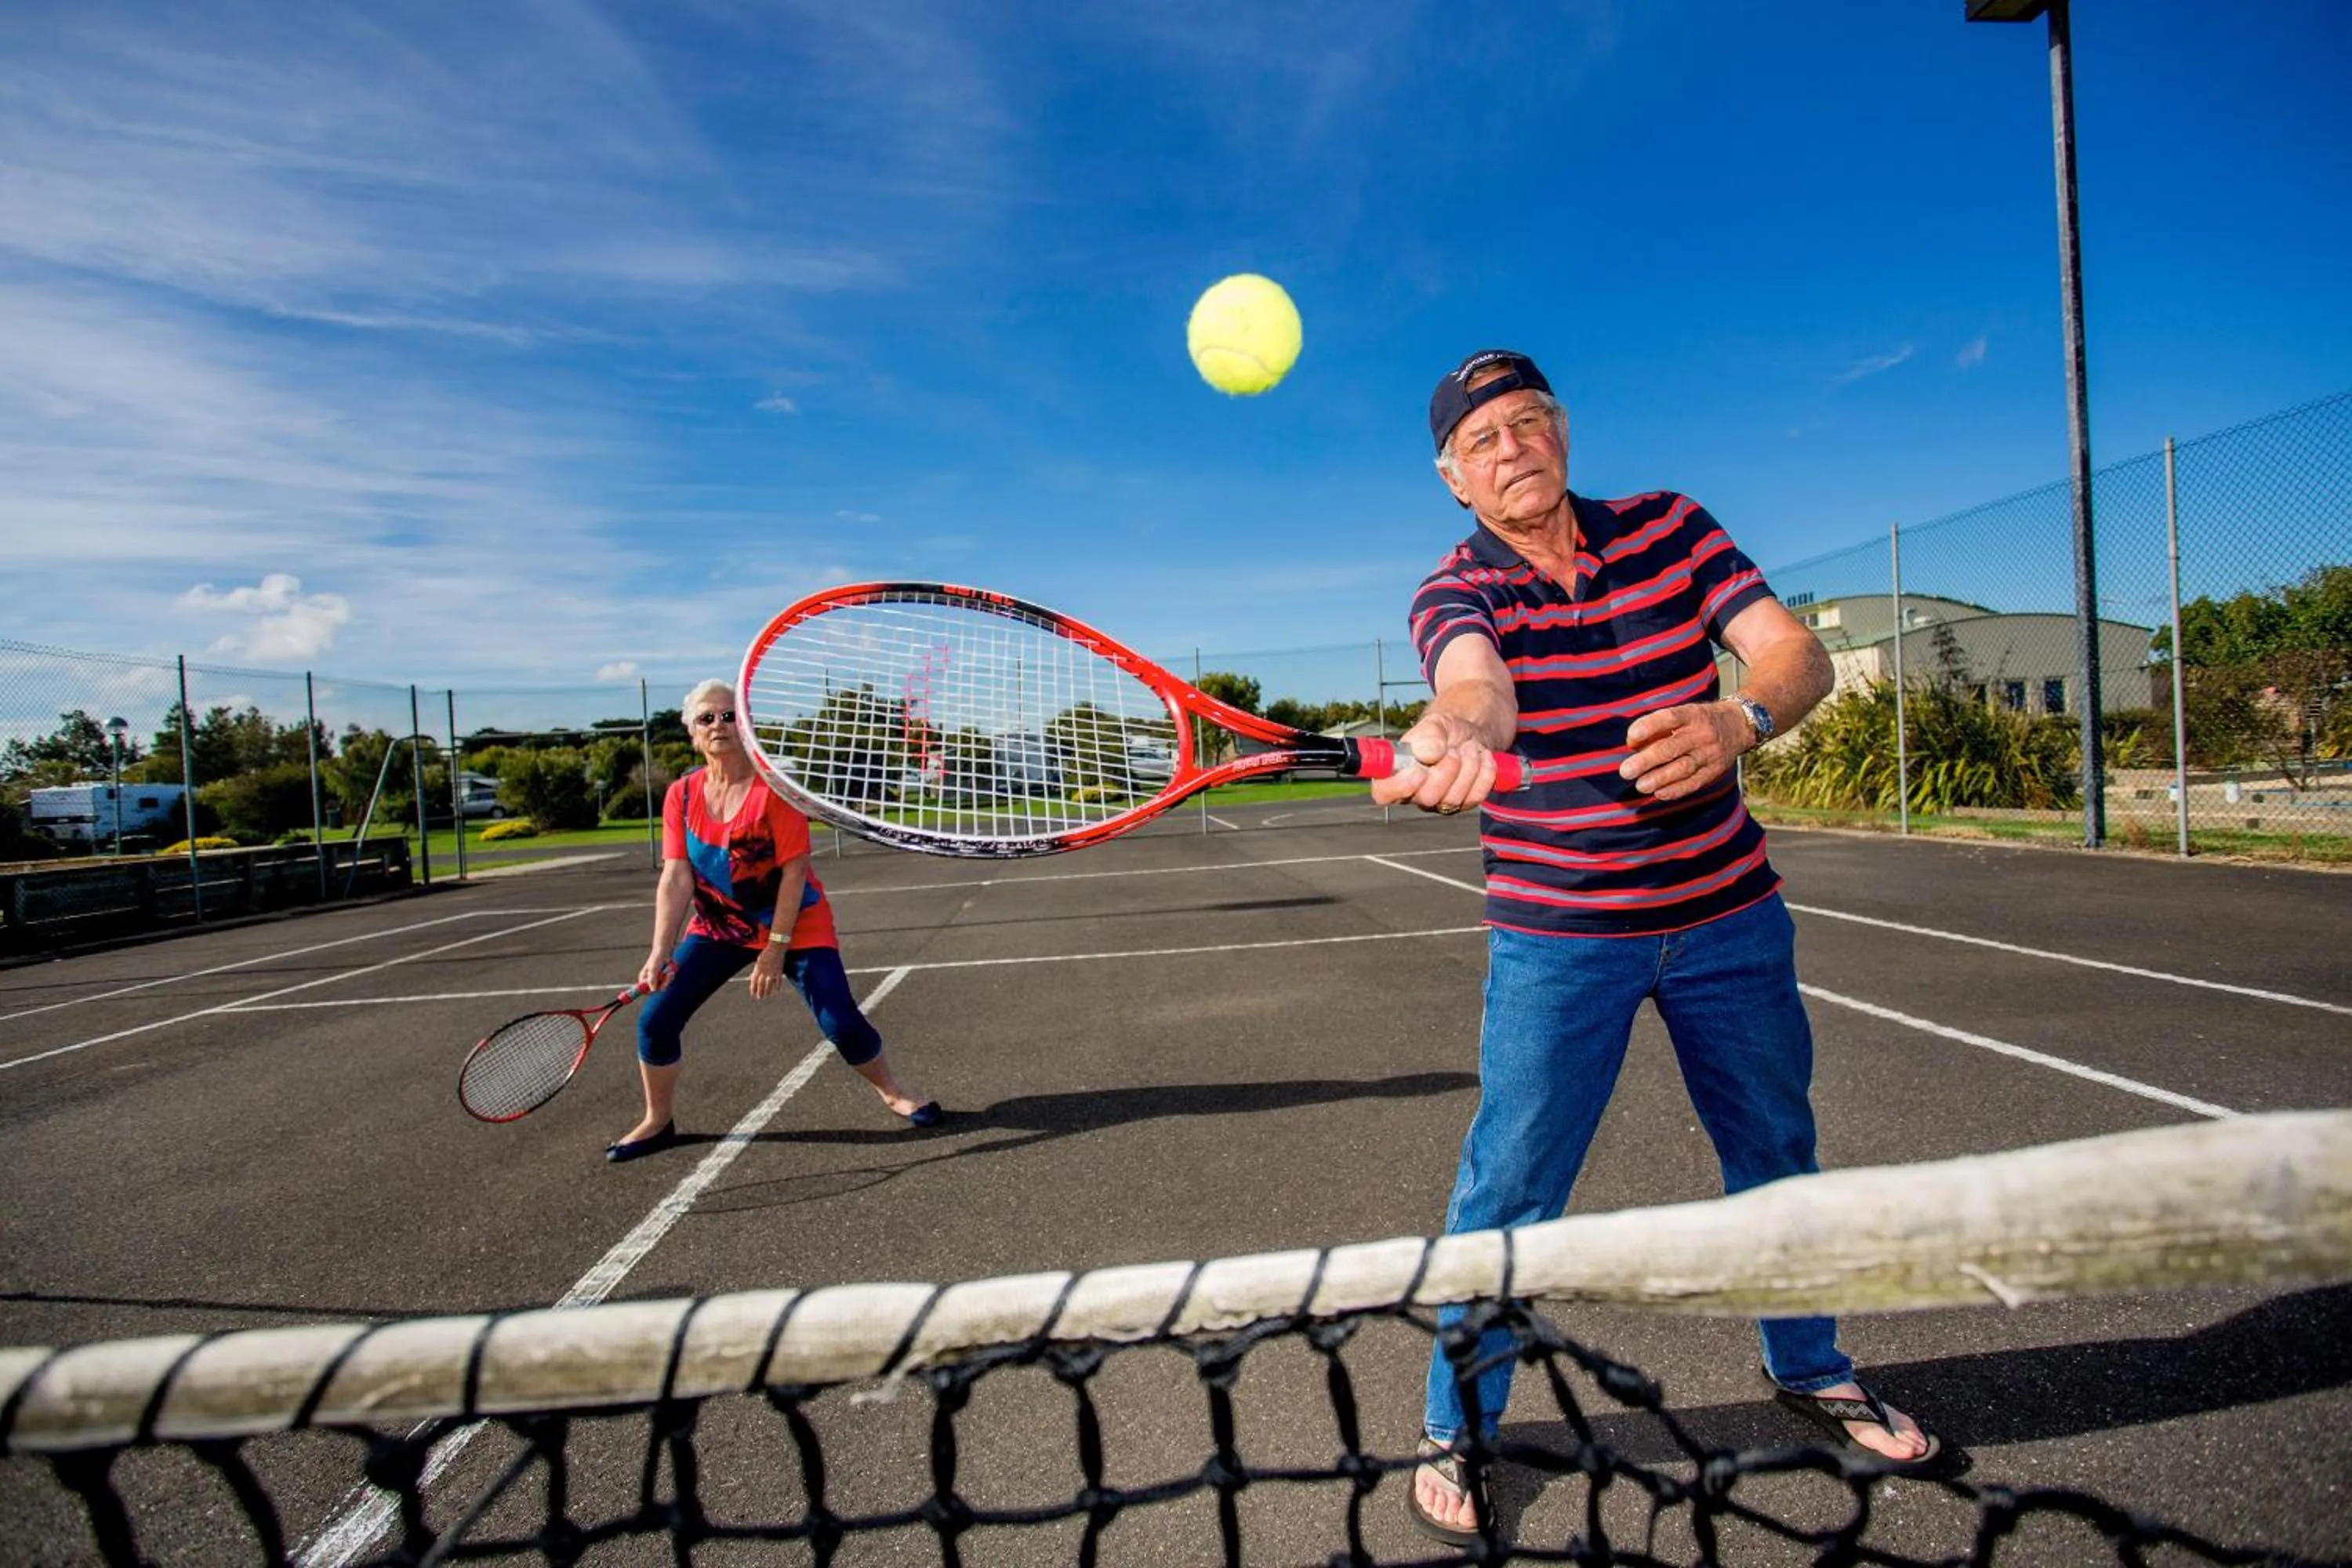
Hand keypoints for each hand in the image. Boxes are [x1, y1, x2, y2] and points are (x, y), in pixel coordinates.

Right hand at [638, 954, 674, 990]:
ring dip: (668, 980)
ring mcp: (656, 979)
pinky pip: (667, 982)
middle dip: (663, 983)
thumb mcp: (654, 969)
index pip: (643, 990)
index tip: (656, 989)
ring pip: (663, 986)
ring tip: (670, 972)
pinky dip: (670, 977)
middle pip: (655, 990)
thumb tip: (653, 990)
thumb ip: (652, 980)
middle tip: (667, 975)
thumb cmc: (657, 958)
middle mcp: (648, 980)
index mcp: (643, 978)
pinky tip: (671, 972)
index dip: (649, 991)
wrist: (664, 951)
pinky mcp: (663, 978)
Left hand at [748, 946, 784, 999]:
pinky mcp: (779, 972)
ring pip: (769, 985)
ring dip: (767, 991)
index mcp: (758, 969)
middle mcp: (764, 972)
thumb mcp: (758, 961)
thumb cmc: (766, 953)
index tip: (753, 994)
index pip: (754, 981)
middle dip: (760, 992)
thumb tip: (752, 977)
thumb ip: (756, 970)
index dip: (753, 988)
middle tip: (759, 998)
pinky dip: (777, 986)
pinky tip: (776, 990)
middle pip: (761, 985)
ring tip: (766, 996)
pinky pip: (778, 981)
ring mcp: (772, 973)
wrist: (776, 949)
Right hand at [1368, 712, 1501, 816]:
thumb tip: (1426, 753)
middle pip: (1427, 797)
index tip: (1419, 770)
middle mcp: (1415, 793)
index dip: (1399, 785)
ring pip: (1454, 798)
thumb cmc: (1445, 731)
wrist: (1471, 734)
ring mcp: (1441, 802)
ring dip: (1468, 767)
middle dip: (1446, 769)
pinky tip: (1482, 757)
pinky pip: (1476, 796)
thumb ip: (1429, 735)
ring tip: (1469, 747)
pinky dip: (1484, 772)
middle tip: (1454, 750)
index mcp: (1397, 774)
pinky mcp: (1465, 803)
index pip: (1384, 793)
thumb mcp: (1436, 723)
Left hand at [1619, 701, 1751, 800]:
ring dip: (1659, 779)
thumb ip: (1656, 727)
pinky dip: (1675, 790)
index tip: (1631, 736)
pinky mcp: (1715, 770)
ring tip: (1640, 785)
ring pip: (1683, 768)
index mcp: (1691, 715)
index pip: (1669, 718)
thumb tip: (1631, 744)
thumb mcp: (1682, 714)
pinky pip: (1694, 783)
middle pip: (1672, 748)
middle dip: (1646, 761)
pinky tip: (1659, 793)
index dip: (1649, 726)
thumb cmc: (1697, 721)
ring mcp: (1710, 753)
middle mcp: (1702, 733)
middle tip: (1626, 771)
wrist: (1738, 726)